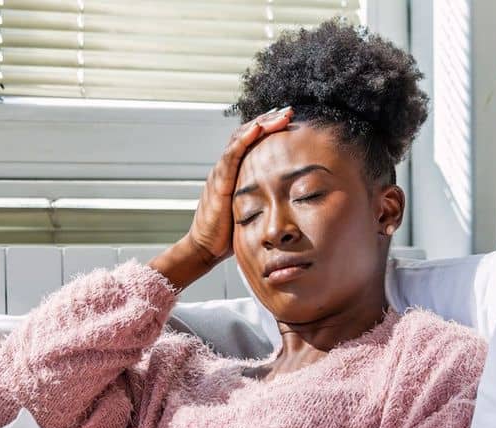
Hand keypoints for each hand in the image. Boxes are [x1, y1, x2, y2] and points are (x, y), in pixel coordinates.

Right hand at [186, 106, 293, 264]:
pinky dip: (244, 140)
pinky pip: (231, 155)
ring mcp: (220, 172)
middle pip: (245, 133)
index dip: (267, 128)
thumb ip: (262, 198)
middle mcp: (225, 167)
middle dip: (267, 120)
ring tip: (279, 115)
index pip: (250, 141)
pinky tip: (257, 129)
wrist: (205, 249)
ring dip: (260, 124)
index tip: (287, 119)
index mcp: (234, 172)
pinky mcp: (218, 182)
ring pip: (239, 138)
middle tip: (288, 111)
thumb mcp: (250, 209)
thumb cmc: (228, 234)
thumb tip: (289, 198)